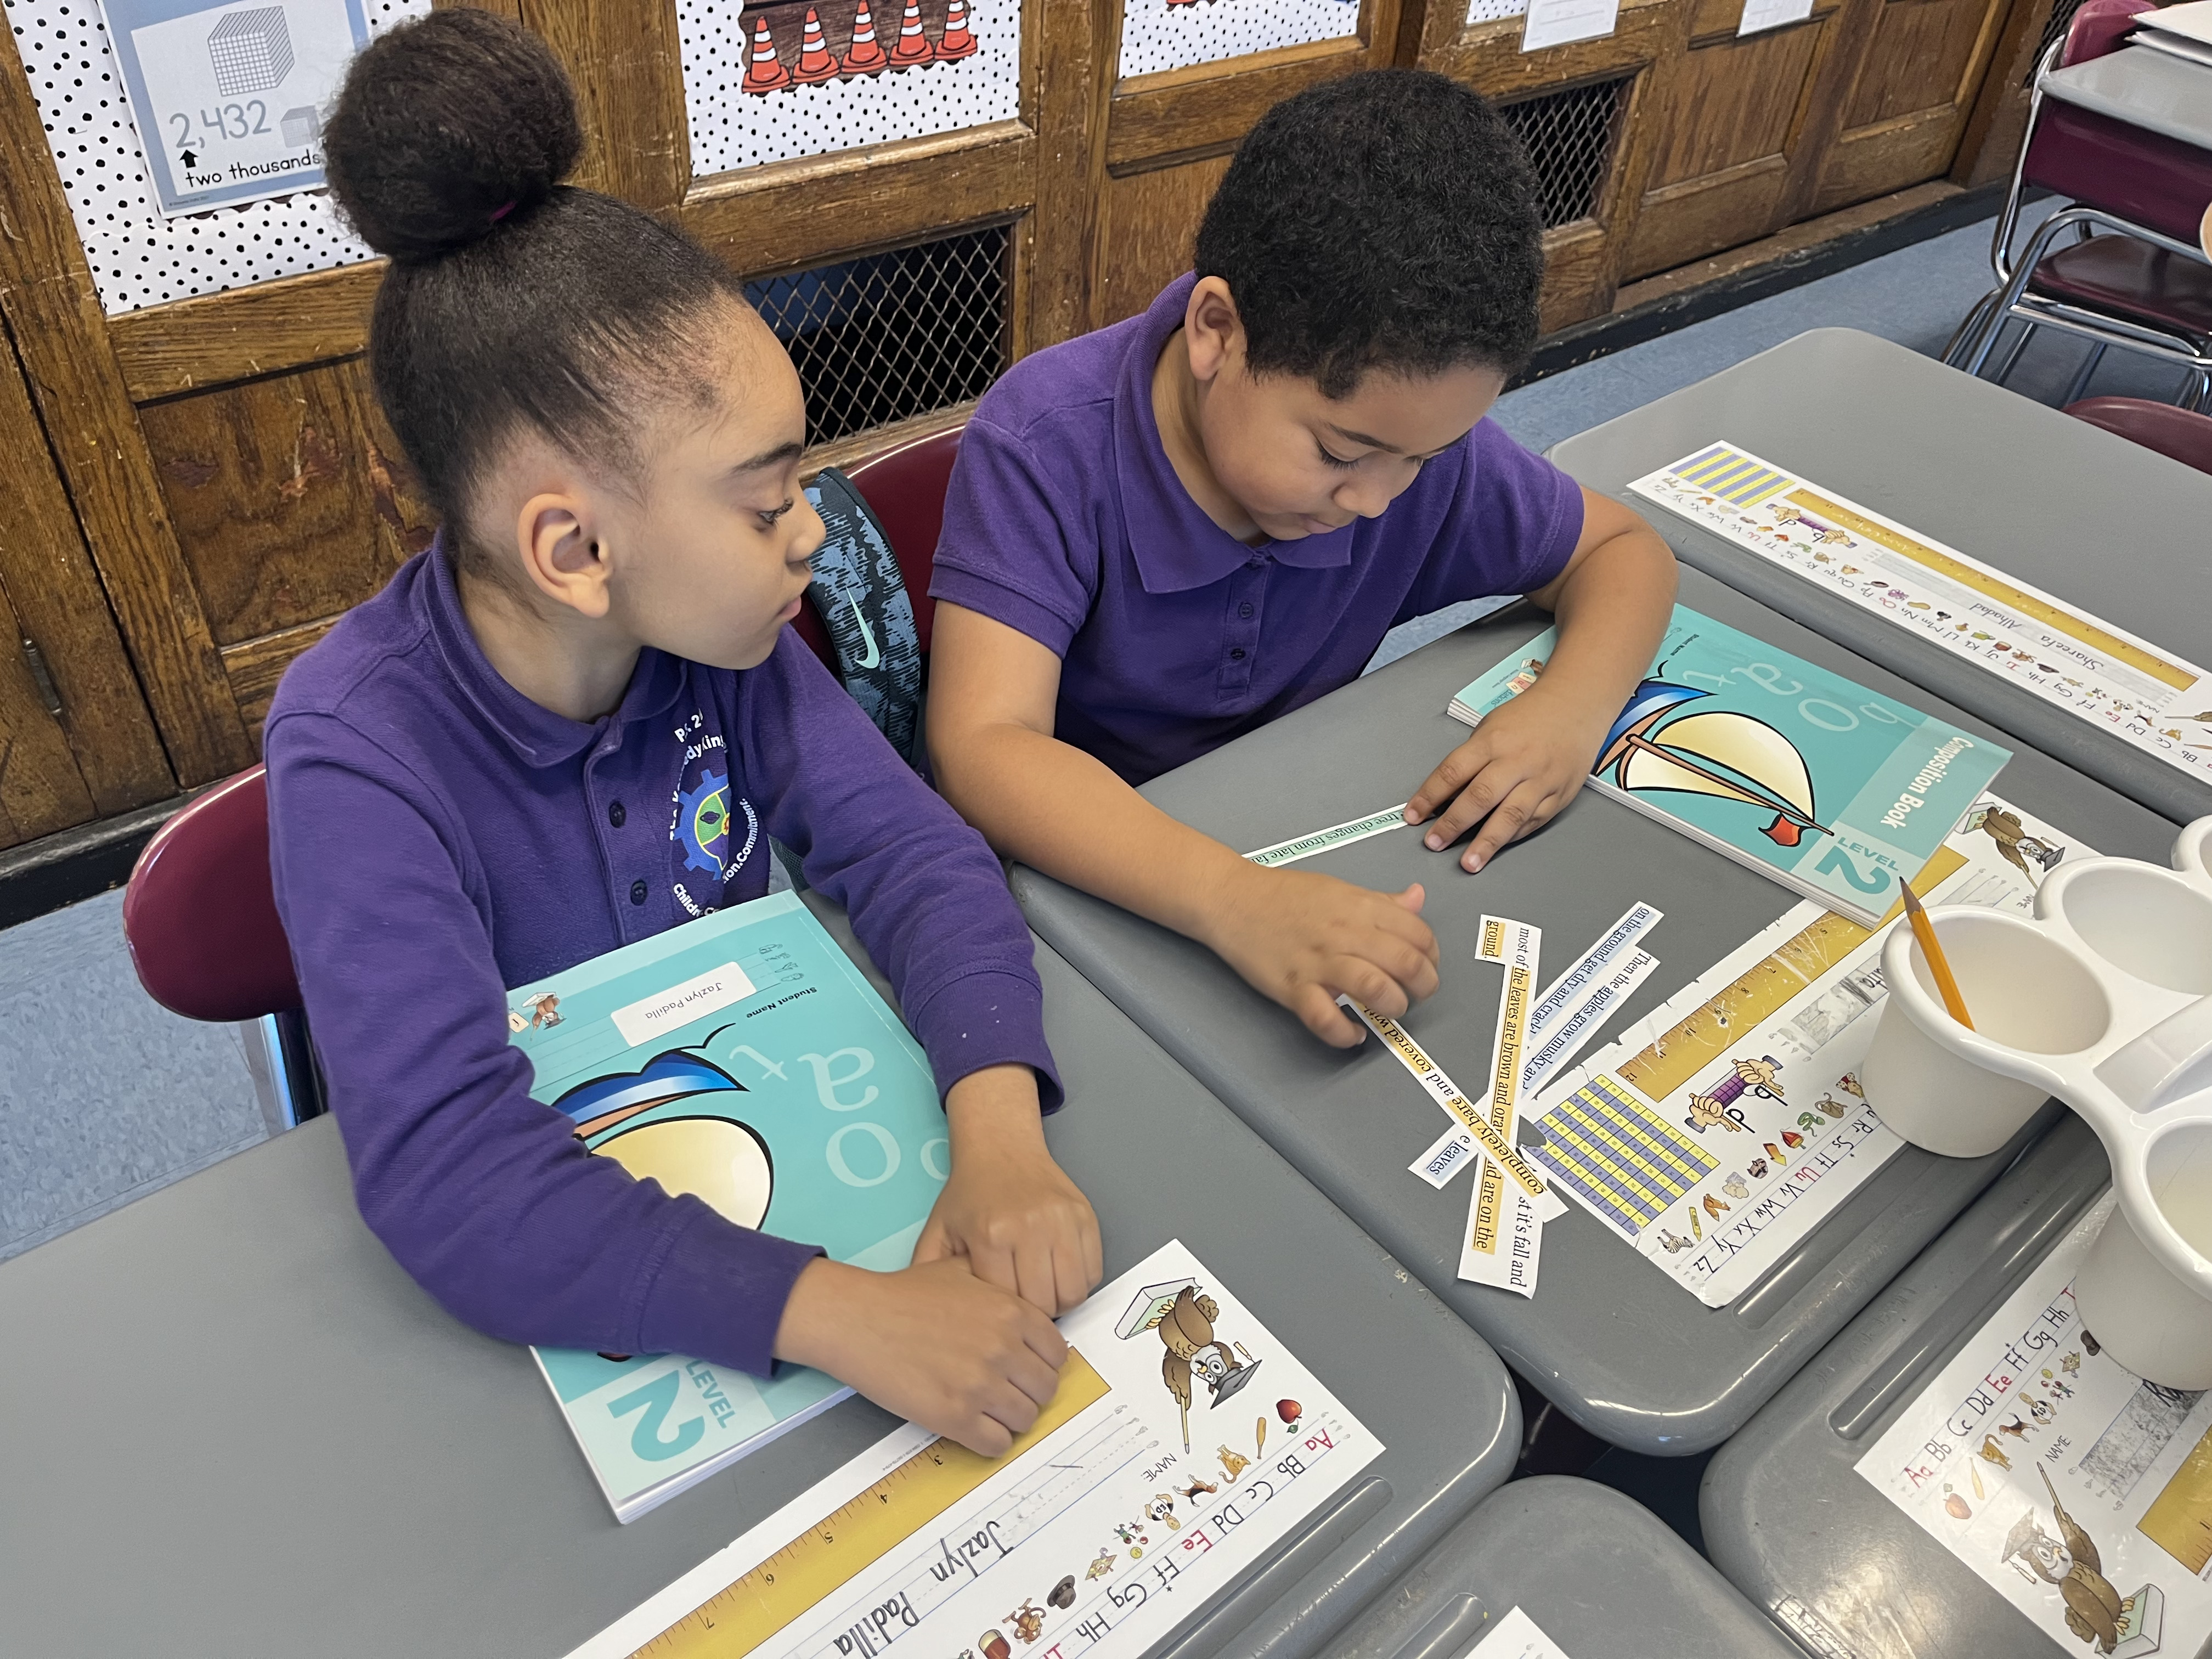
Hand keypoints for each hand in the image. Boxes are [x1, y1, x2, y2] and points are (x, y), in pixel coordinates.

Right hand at [774, 1256, 1067, 1455]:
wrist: (859, 1319)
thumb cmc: (903, 1295)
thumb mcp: (962, 1272)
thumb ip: (1002, 1290)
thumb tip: (1027, 1315)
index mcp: (1011, 1311)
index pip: (1057, 1354)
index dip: (1041, 1363)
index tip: (1024, 1368)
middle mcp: (1003, 1348)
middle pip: (1045, 1390)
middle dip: (1027, 1392)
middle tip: (1004, 1390)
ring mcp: (981, 1385)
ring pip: (1026, 1419)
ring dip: (1009, 1417)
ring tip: (985, 1407)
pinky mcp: (955, 1417)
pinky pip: (997, 1444)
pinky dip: (989, 1440)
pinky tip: (971, 1425)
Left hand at [916, 1065, 1102, 1315]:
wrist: (1001, 1147)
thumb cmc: (971, 1194)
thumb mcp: (937, 1231)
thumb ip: (928, 1273)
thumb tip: (926, 1316)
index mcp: (990, 1235)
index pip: (1009, 1304)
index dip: (1005, 1315)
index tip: (999, 1311)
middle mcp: (1029, 1227)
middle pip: (1044, 1303)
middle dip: (1034, 1314)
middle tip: (1022, 1306)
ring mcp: (1062, 1221)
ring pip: (1074, 1292)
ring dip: (1060, 1301)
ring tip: (1042, 1292)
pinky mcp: (1085, 1216)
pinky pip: (1093, 1271)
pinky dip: (1080, 1282)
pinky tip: (1059, 1274)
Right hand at [1198, 861, 1439, 1046]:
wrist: (1232, 898)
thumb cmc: (1284, 895)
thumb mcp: (1340, 888)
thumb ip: (1382, 901)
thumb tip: (1418, 898)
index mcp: (1360, 906)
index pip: (1419, 933)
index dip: (1432, 956)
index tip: (1424, 967)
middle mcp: (1346, 933)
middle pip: (1407, 962)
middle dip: (1424, 986)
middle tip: (1415, 994)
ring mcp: (1319, 962)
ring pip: (1375, 987)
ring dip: (1393, 1006)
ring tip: (1388, 1010)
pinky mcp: (1293, 987)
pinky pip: (1326, 1018)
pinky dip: (1345, 1034)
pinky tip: (1354, 1034)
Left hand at [1405, 686, 1606, 872]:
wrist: (1577, 704)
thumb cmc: (1531, 716)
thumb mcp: (1492, 726)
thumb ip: (1472, 759)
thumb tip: (1447, 794)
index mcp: (1493, 741)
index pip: (1453, 772)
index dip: (1430, 796)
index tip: (1414, 815)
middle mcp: (1517, 761)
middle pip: (1480, 796)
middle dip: (1453, 823)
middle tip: (1435, 842)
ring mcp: (1540, 779)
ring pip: (1510, 815)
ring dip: (1487, 842)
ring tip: (1469, 862)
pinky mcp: (1559, 794)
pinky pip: (1533, 820)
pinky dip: (1512, 836)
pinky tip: (1496, 847)